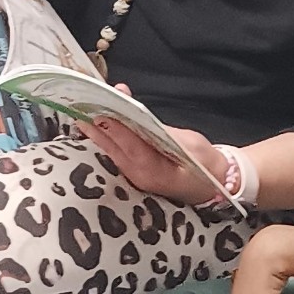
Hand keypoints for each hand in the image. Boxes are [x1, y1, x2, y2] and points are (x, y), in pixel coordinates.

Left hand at [80, 114, 227, 204]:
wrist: (212, 185)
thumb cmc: (206, 164)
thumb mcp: (192, 145)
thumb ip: (166, 134)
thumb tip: (143, 119)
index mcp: (158, 172)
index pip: (134, 148)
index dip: (118, 130)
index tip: (102, 113)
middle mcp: (141, 176)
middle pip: (115, 149)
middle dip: (98, 128)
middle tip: (81, 108)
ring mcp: (135, 176)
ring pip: (112, 151)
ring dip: (98, 132)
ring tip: (83, 112)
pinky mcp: (133, 172)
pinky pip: (116, 153)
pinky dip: (107, 137)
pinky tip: (97, 124)